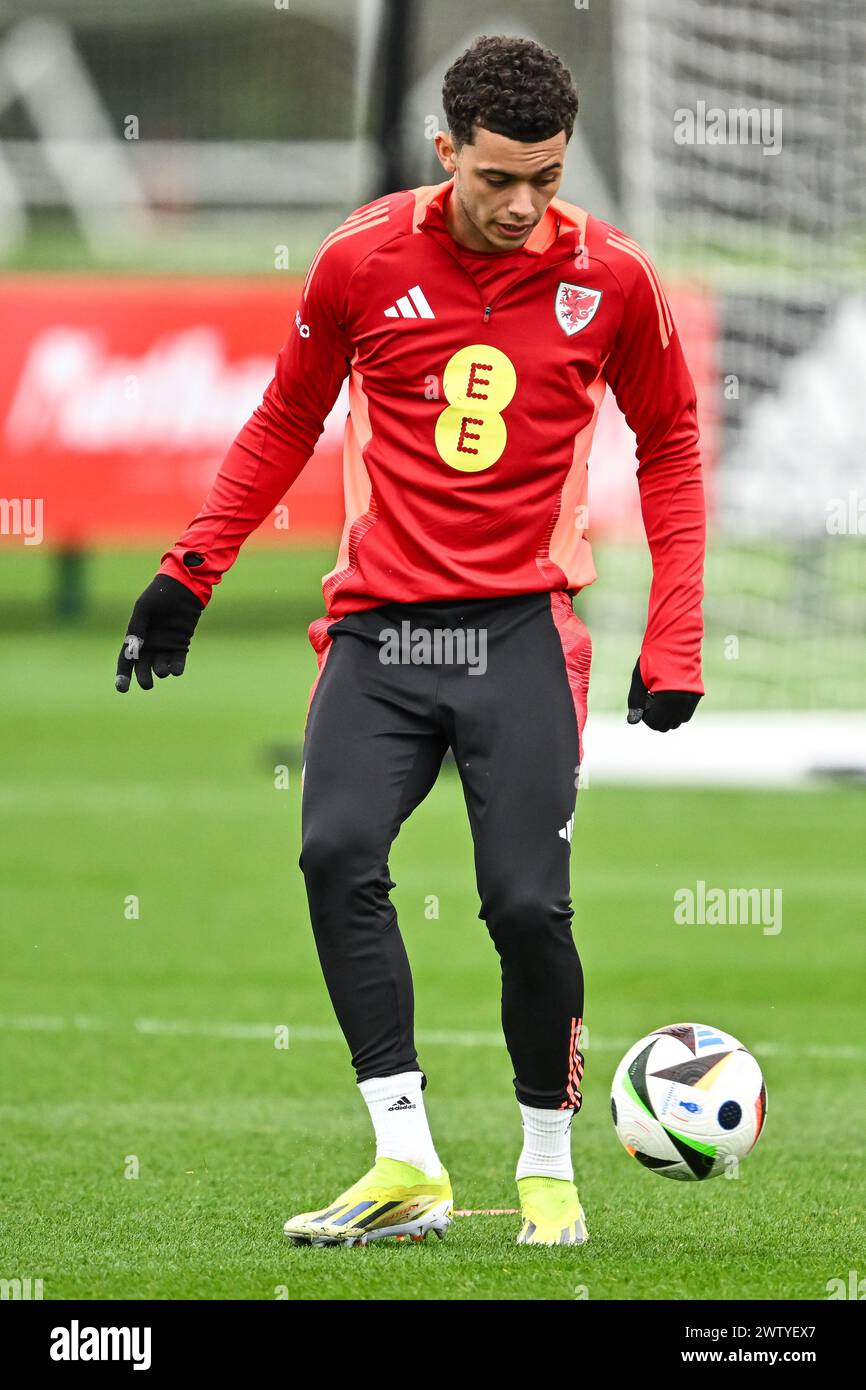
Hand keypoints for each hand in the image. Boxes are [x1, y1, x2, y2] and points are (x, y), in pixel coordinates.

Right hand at [115, 575, 203, 692]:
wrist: (183, 586)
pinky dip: (176, 668)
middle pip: (143, 667)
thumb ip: (137, 627)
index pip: (126, 659)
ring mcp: (165, 645)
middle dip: (144, 678)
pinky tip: (175, 671)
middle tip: (147, 685)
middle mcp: (149, 643)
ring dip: (161, 671)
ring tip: (163, 670)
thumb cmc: (159, 594)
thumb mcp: (144, 608)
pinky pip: (177, 661)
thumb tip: (133, 650)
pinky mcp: (181, 644)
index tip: (122, 688)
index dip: (122, 675)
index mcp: (135, 636)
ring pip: (160, 666)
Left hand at [626, 659, 700, 731]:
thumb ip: (635, 701)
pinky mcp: (698, 693)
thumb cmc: (654, 657)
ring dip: (668, 715)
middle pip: (668, 725)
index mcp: (669, 699)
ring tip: (659, 696)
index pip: (656, 723)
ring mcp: (693, 698)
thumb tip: (632, 721)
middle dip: (656, 717)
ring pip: (679, 720)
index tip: (641, 703)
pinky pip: (687, 711)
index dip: (645, 717)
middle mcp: (684, 702)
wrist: (676, 639)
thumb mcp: (640, 679)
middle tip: (649, 699)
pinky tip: (668, 694)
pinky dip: (677, 709)